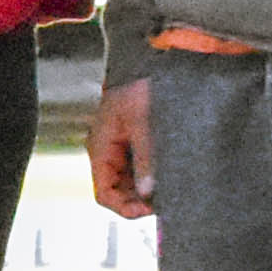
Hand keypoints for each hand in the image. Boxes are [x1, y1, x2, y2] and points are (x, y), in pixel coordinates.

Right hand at [89, 76, 158, 216]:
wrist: (153, 61)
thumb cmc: (141, 83)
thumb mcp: (144, 122)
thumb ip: (145, 157)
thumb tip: (147, 191)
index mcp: (100, 147)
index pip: (104, 193)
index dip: (125, 207)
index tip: (151, 209)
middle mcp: (108, 151)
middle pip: (117, 192)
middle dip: (139, 200)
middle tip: (166, 201)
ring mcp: (122, 148)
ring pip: (130, 183)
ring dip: (147, 190)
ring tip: (171, 189)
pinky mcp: (137, 142)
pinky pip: (141, 169)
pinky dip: (153, 176)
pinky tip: (170, 175)